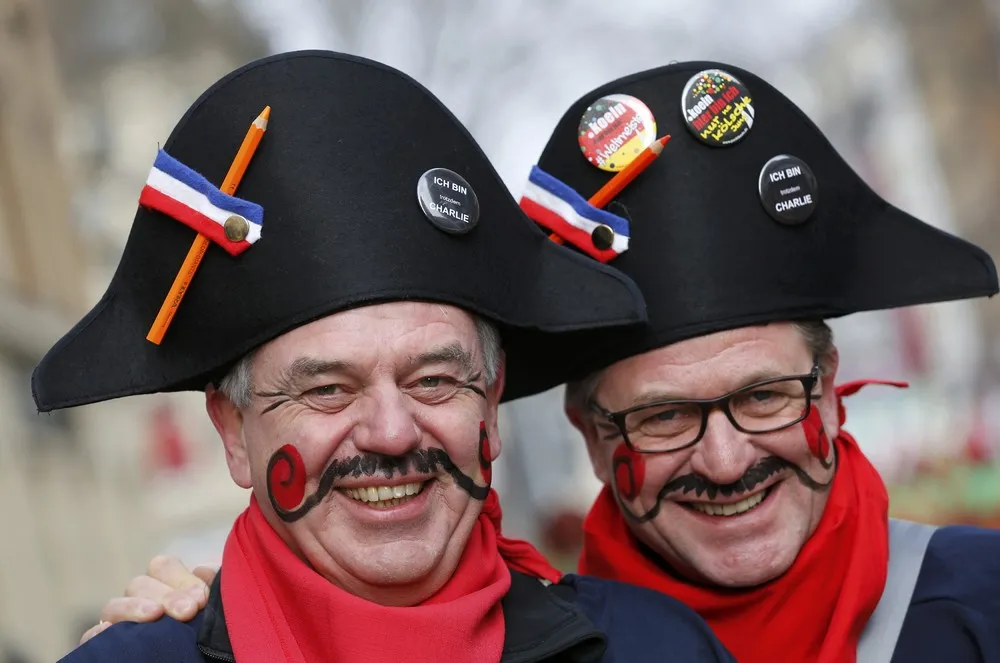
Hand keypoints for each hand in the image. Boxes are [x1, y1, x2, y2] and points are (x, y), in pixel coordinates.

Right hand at [79, 555, 218, 644]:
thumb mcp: (212, 608)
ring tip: (155, 616)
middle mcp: (139, 599)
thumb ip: (211, 586)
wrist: (200, 658)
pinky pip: (92, 635)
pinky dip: (99, 633)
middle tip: (188, 611)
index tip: (201, 599)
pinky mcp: (105, 645)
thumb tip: (203, 570)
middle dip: (166, 595)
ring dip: (135, 607)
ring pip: (114, 605)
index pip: (163, 565)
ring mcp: (119, 622)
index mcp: (165, 585)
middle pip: (140, 584)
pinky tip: (112, 634)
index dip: (181, 577)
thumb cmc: (205, 632)